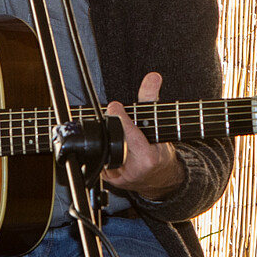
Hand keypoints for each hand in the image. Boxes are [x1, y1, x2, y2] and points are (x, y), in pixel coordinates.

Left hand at [103, 71, 184, 199]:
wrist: (159, 177)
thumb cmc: (159, 149)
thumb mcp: (158, 124)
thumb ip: (151, 98)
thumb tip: (153, 76)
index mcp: (147, 158)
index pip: (130, 135)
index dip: (121, 119)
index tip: (115, 106)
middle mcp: (132, 170)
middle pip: (112, 142)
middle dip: (109, 128)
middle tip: (110, 116)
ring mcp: (118, 178)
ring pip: (102, 152)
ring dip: (101, 138)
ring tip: (105, 129)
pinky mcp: (108, 180)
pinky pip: (97, 162)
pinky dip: (98, 149)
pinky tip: (101, 142)